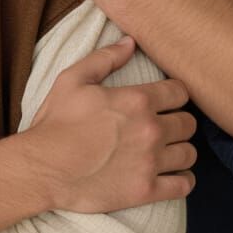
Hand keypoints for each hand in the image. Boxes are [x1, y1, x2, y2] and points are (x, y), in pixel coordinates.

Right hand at [21, 38, 196, 211]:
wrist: (42, 168)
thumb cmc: (55, 123)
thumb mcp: (72, 80)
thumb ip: (106, 58)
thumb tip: (131, 42)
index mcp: (137, 100)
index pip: (181, 92)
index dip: (175, 95)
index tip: (167, 101)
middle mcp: (150, 130)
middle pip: (189, 123)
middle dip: (179, 122)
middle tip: (165, 126)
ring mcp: (150, 162)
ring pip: (189, 154)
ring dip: (181, 150)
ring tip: (168, 151)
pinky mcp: (146, 190)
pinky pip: (184, 185)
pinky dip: (183, 180)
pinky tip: (172, 175)